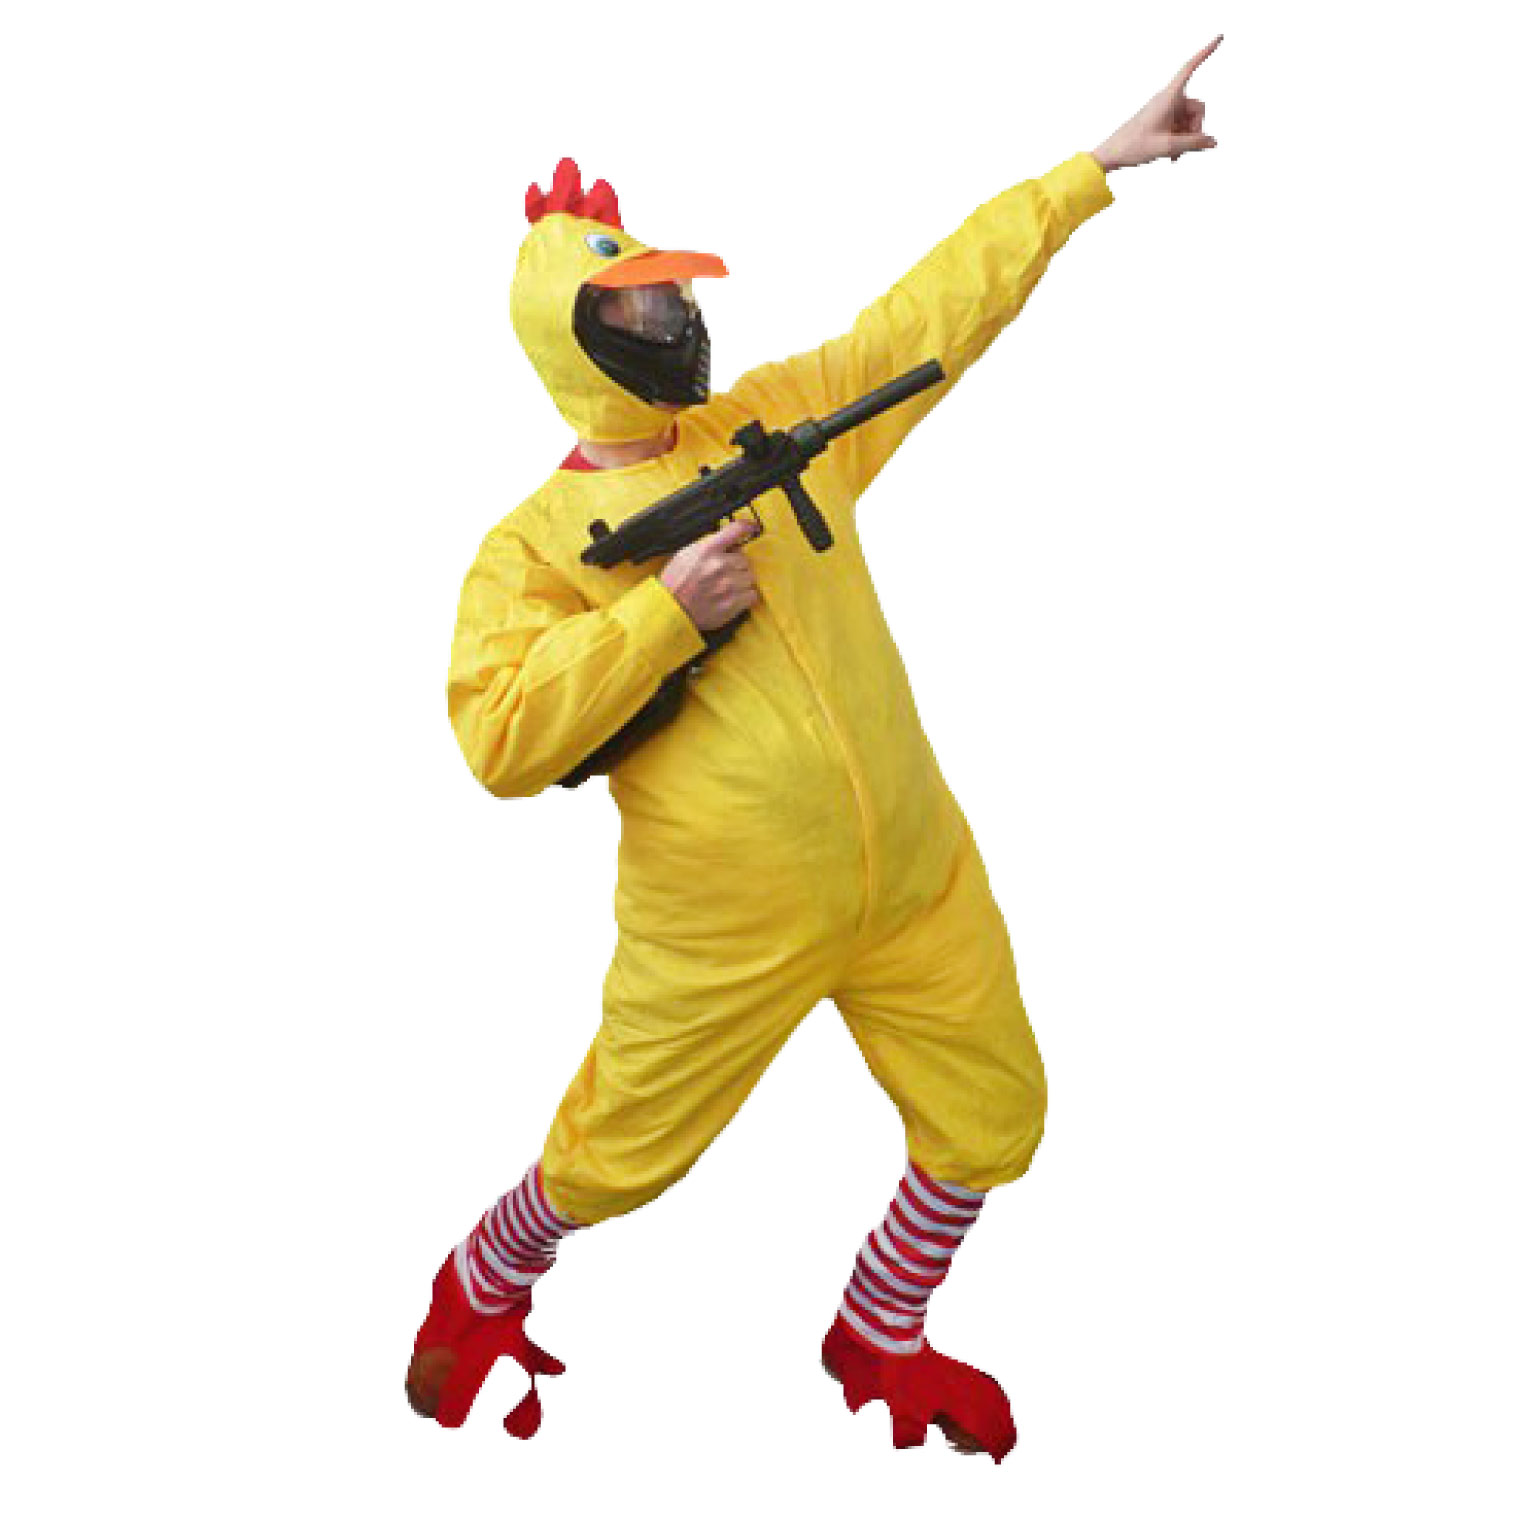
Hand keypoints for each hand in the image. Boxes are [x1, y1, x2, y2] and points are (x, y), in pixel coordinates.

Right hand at [659, 517, 761, 631]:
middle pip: (745, 559)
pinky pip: (752, 595)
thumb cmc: (675, 584)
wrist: (670, 612)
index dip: (747, 527)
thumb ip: (707, 547)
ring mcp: (729, 584)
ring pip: (750, 577)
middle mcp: (721, 564)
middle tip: (725, 574)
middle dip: (737, 565)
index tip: (751, 528)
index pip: (735, 530)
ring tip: (727, 589)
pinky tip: (733, 599)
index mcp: (708, 550)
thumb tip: (727, 543)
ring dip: (742, 582)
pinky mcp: (734, 603)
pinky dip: (746, 597)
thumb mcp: (685, 555)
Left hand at [1092, 35, 1221, 171]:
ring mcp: (1165, 109)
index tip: (1220, 36)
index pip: (1189, 68)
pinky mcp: (1162, 119)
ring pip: (1189, 119)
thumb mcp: (1167, 146)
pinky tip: (1173, 155)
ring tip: (1174, 155)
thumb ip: (1193, 143)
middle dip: (1196, 128)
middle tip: (1185, 149)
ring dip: (1187, 137)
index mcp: (1168, 97)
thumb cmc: (1134, 147)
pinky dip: (1180, 138)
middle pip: (1197, 107)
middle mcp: (1168, 99)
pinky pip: (1180, 125)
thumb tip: (1213, 142)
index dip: (1205, 52)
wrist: (1112, 154)